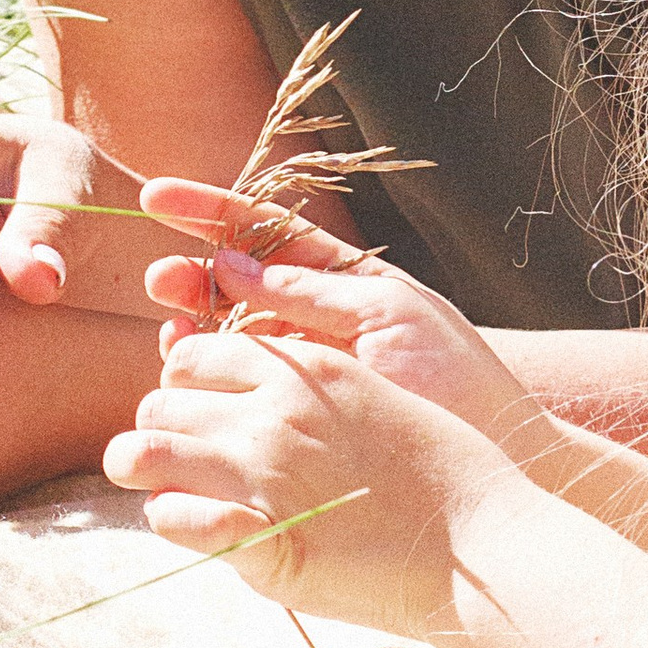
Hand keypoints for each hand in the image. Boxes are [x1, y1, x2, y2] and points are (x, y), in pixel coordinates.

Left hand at [101, 314, 522, 631]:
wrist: (485, 544)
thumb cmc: (446, 467)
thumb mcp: (380, 390)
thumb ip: (315, 373)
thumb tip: (264, 375)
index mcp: (307, 369)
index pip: (199, 351)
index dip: (183, 375)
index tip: (191, 400)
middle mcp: (277, 413)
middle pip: (163, 397)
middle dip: (155, 421)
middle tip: (167, 446)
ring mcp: (265, 476)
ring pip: (146, 451)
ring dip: (138, 464)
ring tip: (149, 480)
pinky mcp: (262, 541)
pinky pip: (173, 519)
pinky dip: (167, 519)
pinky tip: (186, 524)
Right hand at [136, 178, 545, 461]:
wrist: (490, 451)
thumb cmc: (453, 375)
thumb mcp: (389, 316)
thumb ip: (311, 289)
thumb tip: (229, 261)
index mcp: (343, 277)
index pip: (265, 231)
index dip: (209, 210)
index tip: (157, 195)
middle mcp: (314, 316)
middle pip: (235, 282)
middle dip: (191, 276)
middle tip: (160, 284)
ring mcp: (302, 364)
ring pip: (228, 335)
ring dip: (191, 328)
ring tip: (171, 332)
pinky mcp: (295, 412)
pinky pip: (239, 386)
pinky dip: (205, 378)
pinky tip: (186, 377)